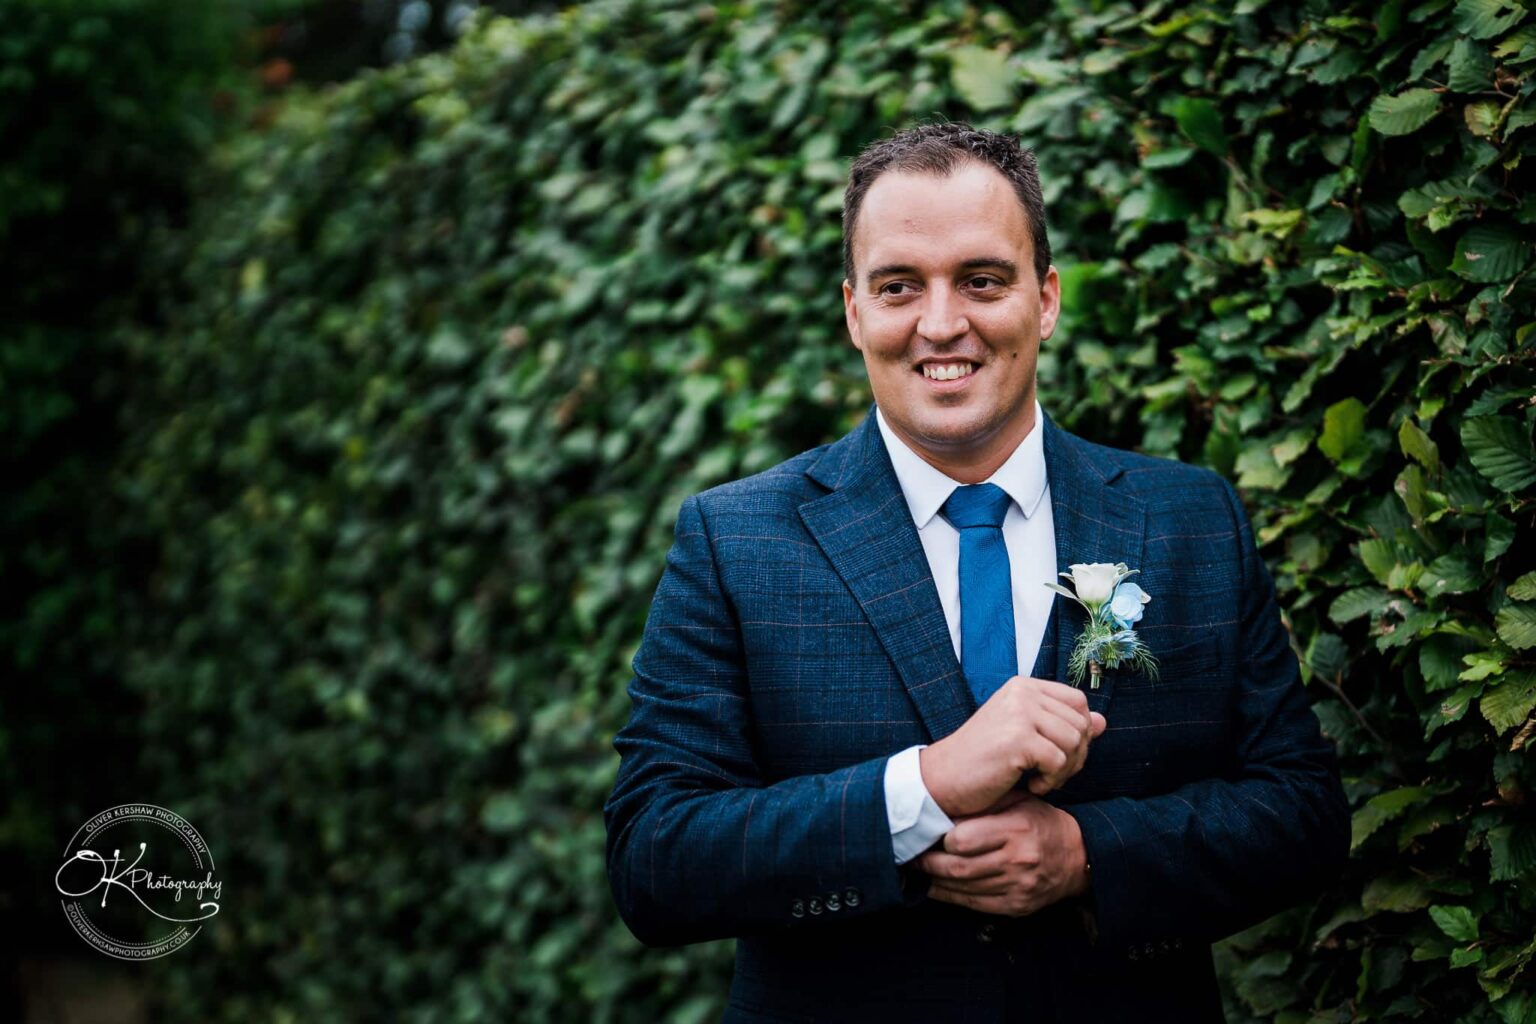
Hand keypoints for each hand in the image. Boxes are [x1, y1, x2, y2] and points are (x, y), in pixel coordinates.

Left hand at [917, 791, 1089, 917]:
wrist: (1077, 857)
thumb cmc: (1040, 822)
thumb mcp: (1018, 801)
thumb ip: (985, 803)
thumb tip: (943, 807)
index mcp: (1016, 829)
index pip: (962, 840)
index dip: (939, 837)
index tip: (924, 832)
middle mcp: (1016, 860)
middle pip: (957, 867)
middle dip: (926, 863)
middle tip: (907, 855)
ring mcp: (1016, 887)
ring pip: (962, 888)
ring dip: (932, 880)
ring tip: (915, 869)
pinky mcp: (1015, 906)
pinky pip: (973, 904)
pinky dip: (948, 897)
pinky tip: (933, 887)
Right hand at [919, 676, 1105, 816]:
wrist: (943, 779)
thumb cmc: (984, 762)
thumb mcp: (1027, 739)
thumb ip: (1062, 727)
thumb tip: (1103, 721)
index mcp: (1023, 686)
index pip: (1078, 701)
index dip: (1079, 733)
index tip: (1057, 756)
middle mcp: (1022, 692)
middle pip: (1081, 723)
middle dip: (1074, 757)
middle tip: (1049, 774)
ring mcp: (1019, 712)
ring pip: (1075, 742)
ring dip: (1064, 771)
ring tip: (1039, 779)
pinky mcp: (1017, 738)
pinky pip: (1059, 762)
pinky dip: (1050, 781)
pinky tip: (1030, 785)